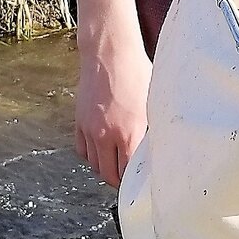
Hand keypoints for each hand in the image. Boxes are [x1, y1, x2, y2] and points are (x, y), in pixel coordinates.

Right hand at [75, 30, 150, 189]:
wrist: (110, 53)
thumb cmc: (137, 73)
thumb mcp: (154, 102)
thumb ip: (152, 130)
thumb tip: (158, 151)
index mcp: (130, 133)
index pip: (128, 174)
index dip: (134, 184)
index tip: (141, 184)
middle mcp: (107, 135)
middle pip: (108, 175)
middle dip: (119, 180)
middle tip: (128, 179)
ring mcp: (90, 129)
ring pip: (94, 164)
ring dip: (105, 168)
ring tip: (116, 164)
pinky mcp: (79, 121)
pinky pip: (82, 149)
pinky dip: (91, 155)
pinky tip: (101, 150)